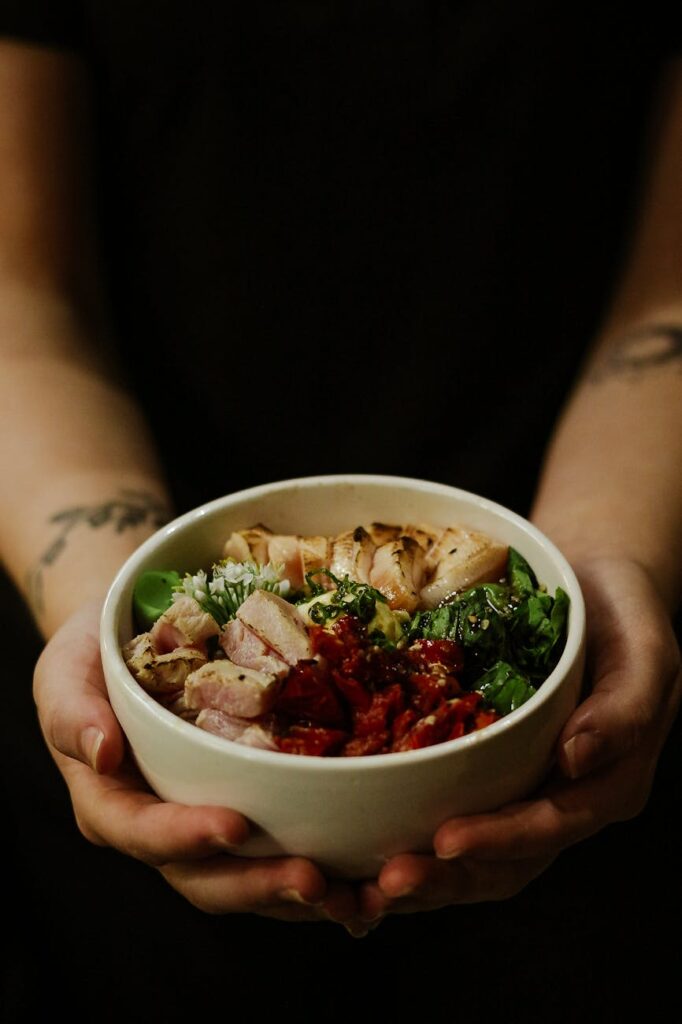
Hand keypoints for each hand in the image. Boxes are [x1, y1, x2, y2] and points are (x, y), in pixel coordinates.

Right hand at [33, 600, 358, 923]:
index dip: (184, 836)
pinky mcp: (244, 811)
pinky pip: (277, 850)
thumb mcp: (65, 669)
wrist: (130, 639)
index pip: (141, 832)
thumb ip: (71, 711)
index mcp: (111, 801)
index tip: (234, 824)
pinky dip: (322, 866)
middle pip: (203, 876)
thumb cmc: (92, 654)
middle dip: (258, 884)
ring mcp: (202, 823)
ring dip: (298, 894)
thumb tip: (100, 750)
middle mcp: (158, 826)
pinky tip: (364, 874)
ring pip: (247, 878)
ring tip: (353, 894)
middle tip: (313, 878)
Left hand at [358, 556, 680, 918]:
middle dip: (447, 878)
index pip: (550, 826)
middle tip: (387, 882)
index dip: (499, 840)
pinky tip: (367, 852)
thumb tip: (577, 758)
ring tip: (366, 888)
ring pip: (477, 854)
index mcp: (607, 783)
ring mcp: (527, 787)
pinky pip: (456, 812)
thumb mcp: (648, 653)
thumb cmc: (627, 614)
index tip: (445, 842)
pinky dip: (415, 838)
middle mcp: (565, 797)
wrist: (597, 580)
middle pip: (507, 860)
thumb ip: (626, 709)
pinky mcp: (494, 769)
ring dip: (424, 875)